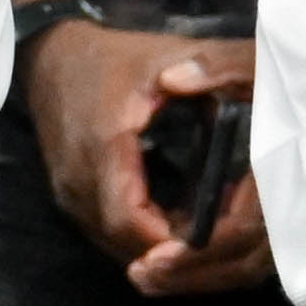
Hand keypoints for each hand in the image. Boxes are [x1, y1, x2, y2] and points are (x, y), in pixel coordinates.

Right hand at [26, 18, 266, 289]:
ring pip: (114, 245)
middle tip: (221, 247)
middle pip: (124, 243)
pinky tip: (173, 226)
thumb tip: (253, 91)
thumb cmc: (118, 57)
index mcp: (104, 143)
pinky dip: (140, 238)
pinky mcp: (69, 198)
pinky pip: (105, 234)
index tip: (214, 238)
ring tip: (202, 239)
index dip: (170, 241)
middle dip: (171, 253)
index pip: (130, 219)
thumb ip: (219, 67)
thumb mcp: (174, 52)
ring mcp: (69, 193)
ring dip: (156, 249)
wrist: (52, 56)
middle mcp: (79, 178)